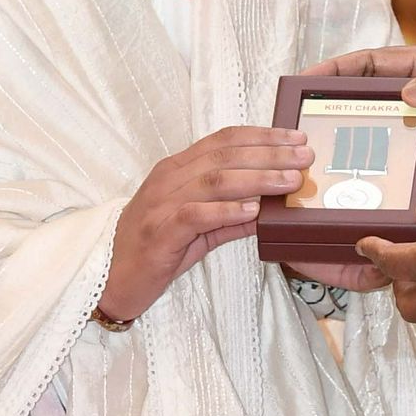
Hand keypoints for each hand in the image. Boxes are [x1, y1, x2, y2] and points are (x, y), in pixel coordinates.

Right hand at [101, 125, 312, 321]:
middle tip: (304, 157)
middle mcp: (169, 178)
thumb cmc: (156, 249)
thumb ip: (232, 215)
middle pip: (225, 156)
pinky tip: (252, 212)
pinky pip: (195, 214)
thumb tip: (271, 208)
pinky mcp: (159, 232)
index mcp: (178, 168)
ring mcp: (162, 203)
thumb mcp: (200, 228)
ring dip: (257, 179)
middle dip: (269, 154)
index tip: (295, 138)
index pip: (224, 140)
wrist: (111, 278)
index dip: (262, 136)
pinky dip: (226, 211)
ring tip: (289, 181)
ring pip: (214, 180)